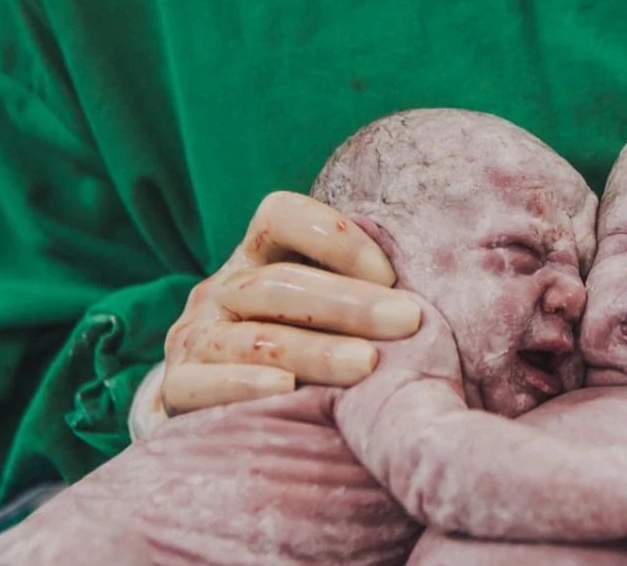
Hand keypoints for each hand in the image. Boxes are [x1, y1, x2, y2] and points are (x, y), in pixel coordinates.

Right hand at [162, 191, 421, 413]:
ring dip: (314, 350)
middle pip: (280, 283)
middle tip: (408, 321)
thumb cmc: (304, 349)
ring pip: (254, 337)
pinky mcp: (177, 388)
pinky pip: (202, 384)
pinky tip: (285, 391)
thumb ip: (368, 290)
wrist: (221, 411)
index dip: (334, 236)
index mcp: (258, 256)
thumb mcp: (328, 310)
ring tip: (366, 365)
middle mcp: (222, 290)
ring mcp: (195, 338)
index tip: (390, 273)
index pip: (280, 216)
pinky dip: (244, 385)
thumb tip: (449, 283)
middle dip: (349, 303)